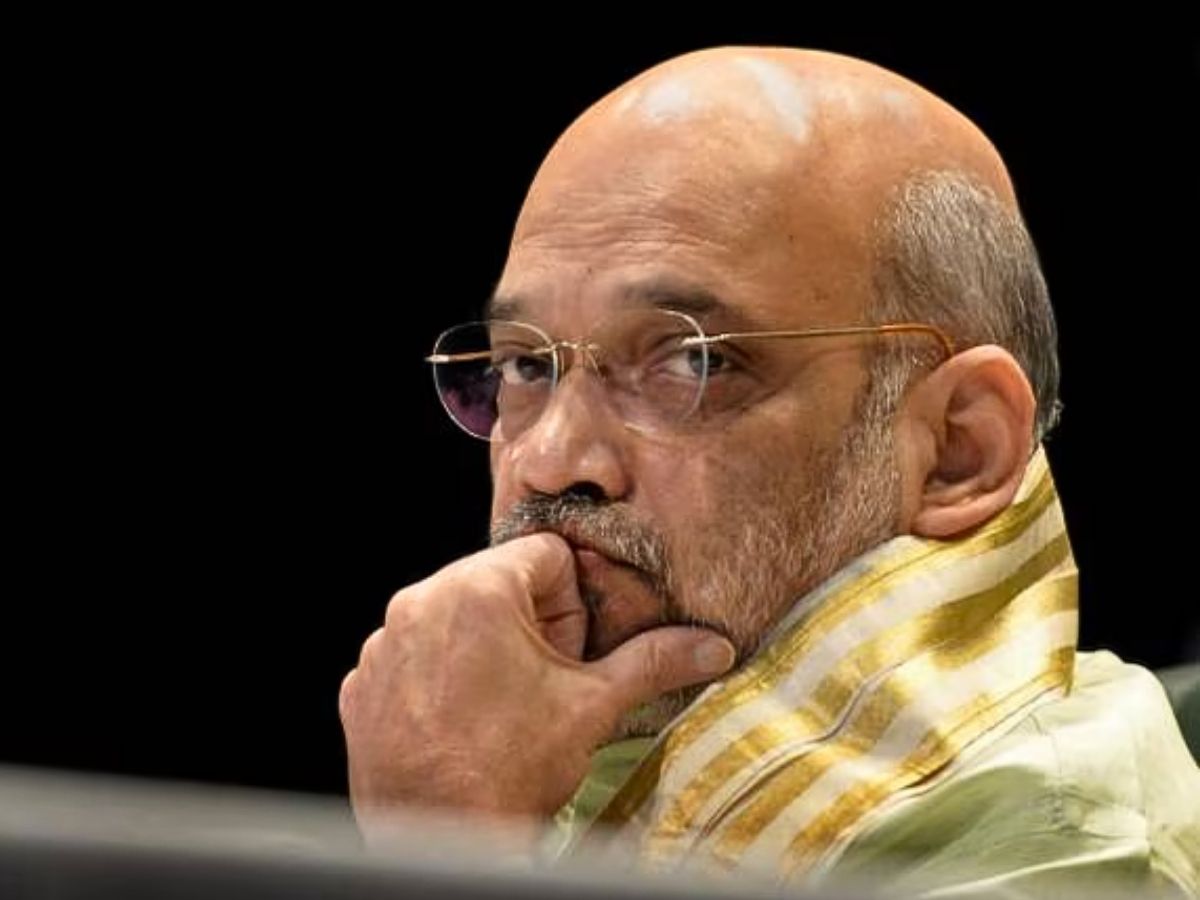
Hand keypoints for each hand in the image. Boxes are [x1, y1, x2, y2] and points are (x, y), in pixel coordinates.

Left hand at [338, 533, 734, 842]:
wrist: (439, 843)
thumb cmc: (508, 774)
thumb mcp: (593, 706)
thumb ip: (652, 661)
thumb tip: (710, 646)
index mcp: (476, 590)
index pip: (546, 554)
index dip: (572, 603)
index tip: (569, 651)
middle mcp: (418, 604)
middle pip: (497, 582)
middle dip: (529, 625)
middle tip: (542, 683)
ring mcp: (383, 646)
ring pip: (453, 618)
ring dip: (483, 648)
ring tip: (501, 707)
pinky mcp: (362, 684)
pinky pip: (413, 655)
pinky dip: (439, 677)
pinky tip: (462, 719)